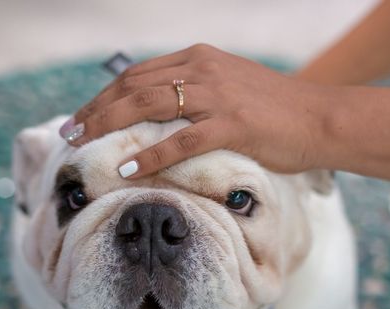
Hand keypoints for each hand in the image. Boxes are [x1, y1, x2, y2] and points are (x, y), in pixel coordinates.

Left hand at [61, 44, 330, 177]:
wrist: (319, 117)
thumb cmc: (274, 110)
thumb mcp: (228, 88)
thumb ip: (193, 94)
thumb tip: (159, 115)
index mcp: (198, 58)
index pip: (136, 74)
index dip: (104, 96)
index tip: (82, 116)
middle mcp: (202, 69)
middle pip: (133, 86)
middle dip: (95, 110)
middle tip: (69, 132)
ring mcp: (217, 95)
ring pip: (149, 106)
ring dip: (110, 125)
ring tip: (83, 145)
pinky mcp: (233, 123)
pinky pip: (181, 140)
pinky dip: (151, 154)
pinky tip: (128, 168)